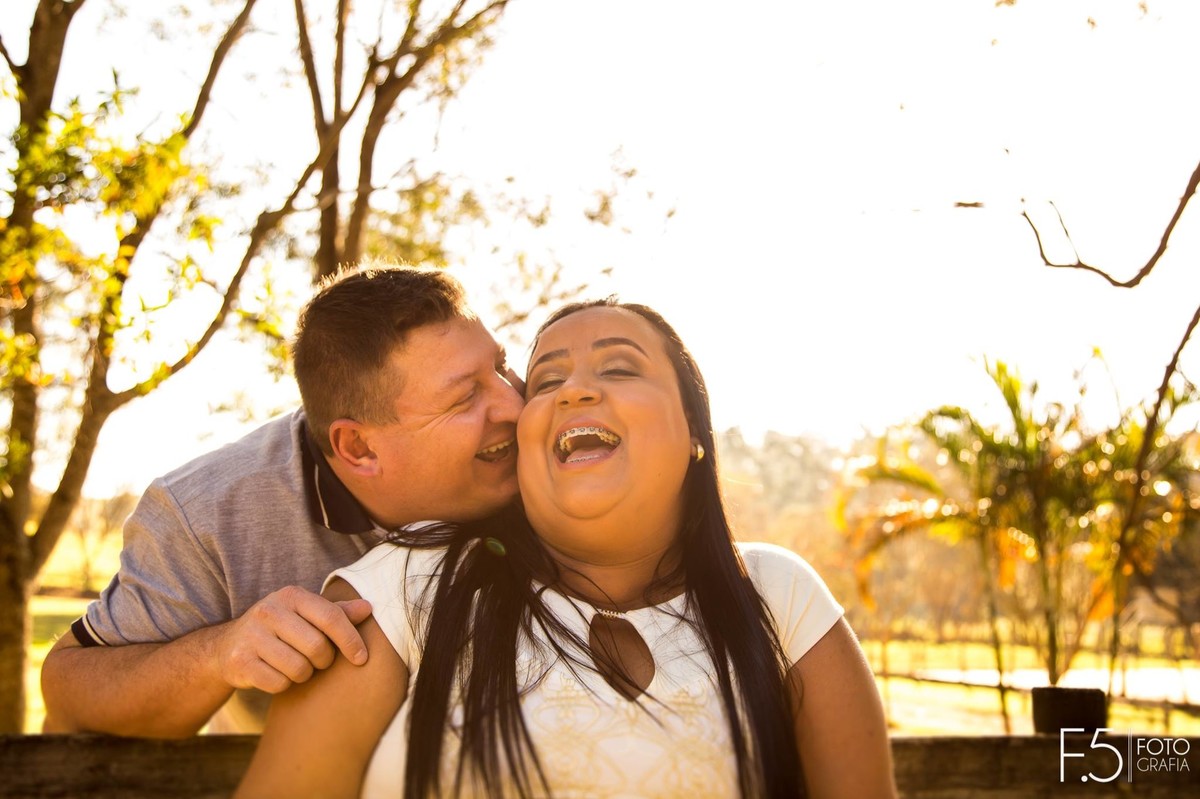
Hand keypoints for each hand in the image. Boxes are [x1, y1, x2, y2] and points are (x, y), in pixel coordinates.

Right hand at [214, 586, 372, 693]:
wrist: (228, 646)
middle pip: (317, 647)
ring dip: (303, 674)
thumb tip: (368, 608)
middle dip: (324, 660)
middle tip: (317, 660)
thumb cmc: (280, 628)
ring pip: (299, 669)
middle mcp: (269, 611)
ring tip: (295, 664)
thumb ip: (336, 612)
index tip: (361, 658)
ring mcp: (251, 636)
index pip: (331, 617)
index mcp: (291, 595)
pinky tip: (276, 673)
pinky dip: (283, 684)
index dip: (351, 640)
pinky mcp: (239, 662)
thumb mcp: (305, 614)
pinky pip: (278, 684)